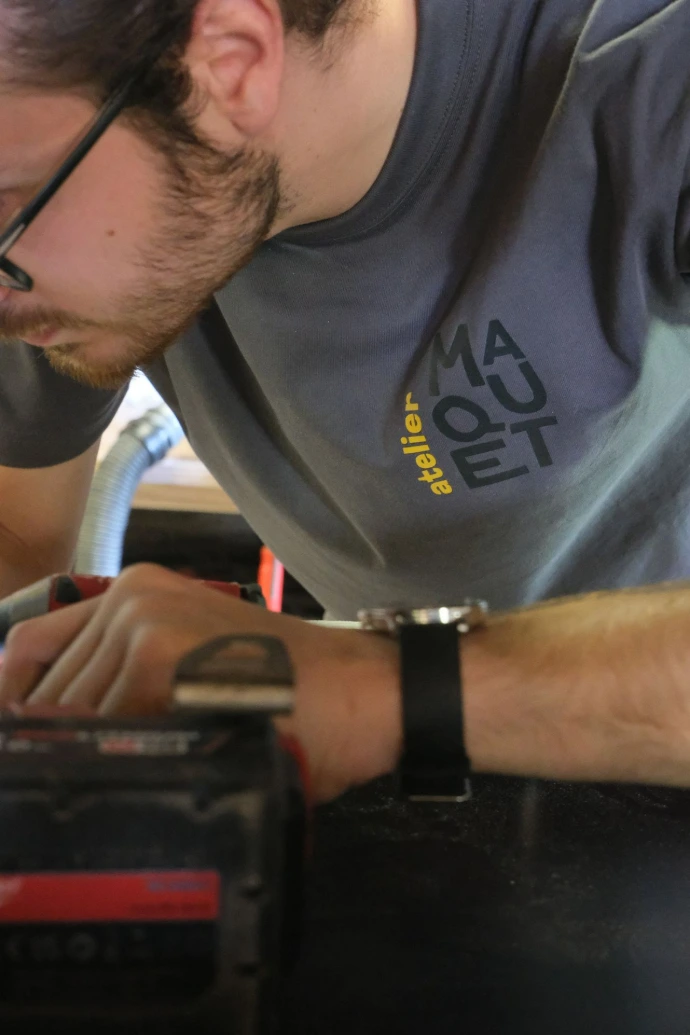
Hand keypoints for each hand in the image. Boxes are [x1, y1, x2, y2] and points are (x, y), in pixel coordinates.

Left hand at [0, 564, 401, 801]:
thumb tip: (61, 729)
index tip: (23, 742)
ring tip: (149, 776)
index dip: (17, 700)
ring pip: (72, 718)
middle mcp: (129, 600)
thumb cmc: (286, 685)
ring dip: (95, 758)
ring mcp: (141, 627)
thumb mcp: (196, 656)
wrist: (355, 690)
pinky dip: (120, 765)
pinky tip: (161, 776)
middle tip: (98, 774)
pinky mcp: (158, 664)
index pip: (33, 646)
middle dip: (60, 741)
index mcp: (136, 592)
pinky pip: (105, 737)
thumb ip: (129, 675)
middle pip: (48, 690)